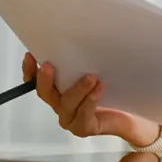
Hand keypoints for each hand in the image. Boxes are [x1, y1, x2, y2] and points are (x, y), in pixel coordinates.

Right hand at [23, 52, 160, 147]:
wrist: (131, 114)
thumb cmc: (113, 91)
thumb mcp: (97, 69)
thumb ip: (85, 58)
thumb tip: (81, 34)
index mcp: (58, 90)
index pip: (36, 81)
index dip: (30, 70)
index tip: (31, 56)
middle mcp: (61, 104)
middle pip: (46, 93)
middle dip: (45, 79)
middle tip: (49, 65)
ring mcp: (71, 118)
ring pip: (67, 104)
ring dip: (77, 89)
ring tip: (91, 77)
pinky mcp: (84, 127)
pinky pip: (84, 114)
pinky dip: (90, 100)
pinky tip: (99, 89)